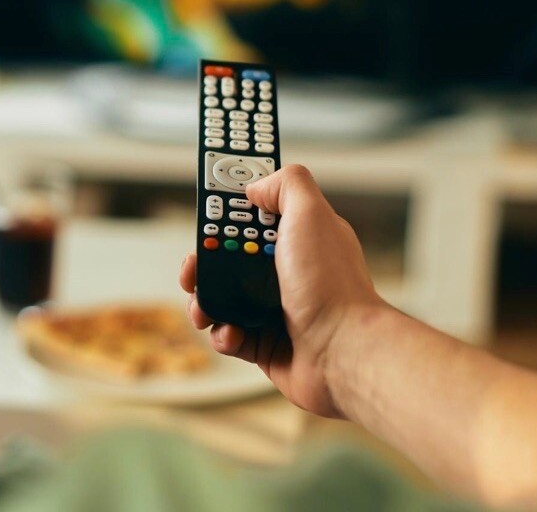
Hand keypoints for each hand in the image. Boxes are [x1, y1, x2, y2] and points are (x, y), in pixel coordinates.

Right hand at [180, 165, 389, 417]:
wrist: (343, 352)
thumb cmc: (331, 286)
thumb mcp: (311, 215)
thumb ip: (286, 185)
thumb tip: (256, 186)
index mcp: (298, 240)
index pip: (254, 218)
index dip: (227, 215)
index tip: (207, 217)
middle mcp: (287, 273)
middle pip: (229, 258)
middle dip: (204, 261)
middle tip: (194, 267)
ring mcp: (276, 310)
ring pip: (222, 298)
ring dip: (204, 300)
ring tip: (203, 307)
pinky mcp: (266, 344)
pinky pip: (229, 335)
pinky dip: (223, 334)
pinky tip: (233, 333)